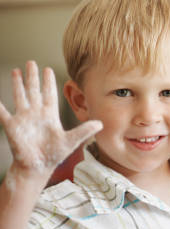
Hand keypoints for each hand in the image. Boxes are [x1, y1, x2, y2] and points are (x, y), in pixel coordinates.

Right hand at [0, 61, 102, 178]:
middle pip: (34, 91)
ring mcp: (23, 119)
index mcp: (50, 115)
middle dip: (32, 77)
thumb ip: (85, 130)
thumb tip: (101, 123)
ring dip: (18, 84)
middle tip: (31, 62)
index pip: (49, 94)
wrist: (38, 167)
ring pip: (20, 97)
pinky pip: (3, 114)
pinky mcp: (13, 127)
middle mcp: (36, 114)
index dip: (48, 82)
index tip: (48, 69)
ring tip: (16, 71)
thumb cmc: (54, 154)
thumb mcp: (72, 140)